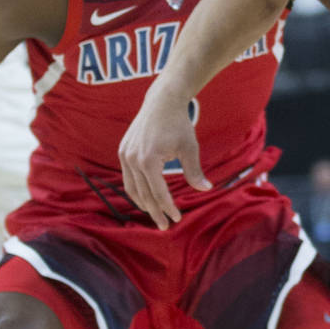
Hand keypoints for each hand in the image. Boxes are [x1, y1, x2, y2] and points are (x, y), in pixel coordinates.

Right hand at [118, 82, 211, 229]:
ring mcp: (125, 155)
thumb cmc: (179, 124)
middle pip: (143, 195)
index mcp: (148, 160)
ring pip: (132, 189)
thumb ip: (195, 171)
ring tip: (155, 215)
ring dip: (143, 204)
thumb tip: (206, 190)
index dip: (168, 208)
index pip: (158, 193)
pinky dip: (136, 190)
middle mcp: (132, 160)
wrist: (162, 102)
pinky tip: (146, 198)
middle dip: (155, 212)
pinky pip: (128, 178)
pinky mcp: (123, 151)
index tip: (177, 219)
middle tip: (165, 226)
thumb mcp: (190, 148)